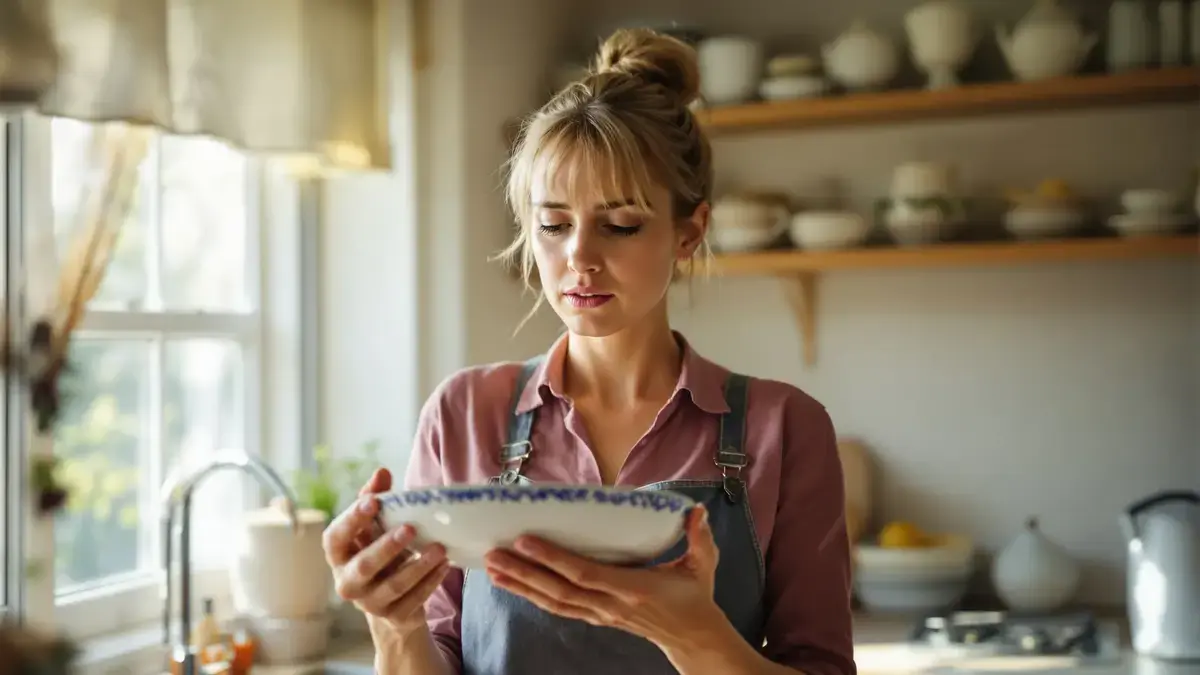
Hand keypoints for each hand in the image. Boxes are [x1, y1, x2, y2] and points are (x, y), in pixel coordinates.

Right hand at [323, 468, 450, 634]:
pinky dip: (431, 582)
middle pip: (364, 566)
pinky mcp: (394, 616)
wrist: (391, 599)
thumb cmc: (378, 550)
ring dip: (419, 566)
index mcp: (338, 555)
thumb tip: (381, 472)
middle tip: (411, 528)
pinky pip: (414, 600)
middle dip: (386, 547)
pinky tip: (444, 565)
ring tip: (440, 548)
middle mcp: (348, 582)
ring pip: (394, 585)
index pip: (335, 538)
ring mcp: (370, 603)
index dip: (352, 520)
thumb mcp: (375, 525)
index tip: (373, 501)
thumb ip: (375, 497)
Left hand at [483, 504, 725, 648]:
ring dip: (521, 586)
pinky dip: (534, 596)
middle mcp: (611, 605)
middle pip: (559, 590)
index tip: (526, 540)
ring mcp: (601, 614)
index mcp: (634, 589)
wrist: (692, 636)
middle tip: (493, 554)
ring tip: (492, 569)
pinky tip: (514, 585)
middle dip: (524, 573)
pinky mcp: (596, 617)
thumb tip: (698, 511)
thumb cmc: (694, 597)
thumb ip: (700, 537)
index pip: (586, 574)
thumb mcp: (703, 565)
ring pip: (554, 602)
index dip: (554, 559)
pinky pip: (560, 608)